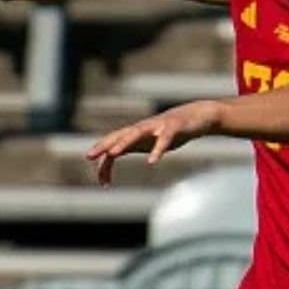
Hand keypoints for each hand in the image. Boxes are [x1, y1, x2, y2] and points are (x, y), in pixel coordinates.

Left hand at [85, 101, 221, 184]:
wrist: (199, 116)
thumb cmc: (173, 131)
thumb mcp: (150, 141)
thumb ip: (133, 146)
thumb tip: (113, 156)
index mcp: (137, 133)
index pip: (115, 142)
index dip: (103, 154)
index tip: (96, 173)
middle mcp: (144, 128)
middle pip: (120, 135)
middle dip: (104, 145)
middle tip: (89, 156)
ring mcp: (158, 126)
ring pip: (137, 133)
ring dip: (123, 143)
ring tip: (113, 154)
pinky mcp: (174, 128)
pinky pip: (164, 140)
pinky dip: (157, 150)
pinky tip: (152, 163)